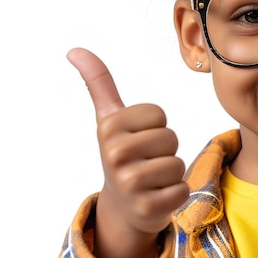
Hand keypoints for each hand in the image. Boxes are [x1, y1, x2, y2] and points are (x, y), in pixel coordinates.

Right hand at [67, 48, 189, 257]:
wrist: (122, 207)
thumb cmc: (122, 154)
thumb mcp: (110, 119)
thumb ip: (99, 83)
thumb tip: (74, 49)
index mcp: (108, 128)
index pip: (158, 114)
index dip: (154, 126)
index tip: (138, 139)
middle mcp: (115, 155)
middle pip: (170, 138)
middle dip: (164, 150)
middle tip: (146, 162)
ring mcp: (130, 184)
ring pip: (178, 164)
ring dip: (171, 173)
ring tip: (151, 180)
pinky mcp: (149, 209)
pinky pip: (182, 190)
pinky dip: (176, 194)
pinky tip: (156, 197)